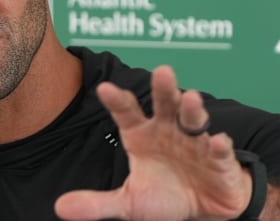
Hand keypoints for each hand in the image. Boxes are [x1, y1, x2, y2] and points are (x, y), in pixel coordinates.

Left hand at [55, 66, 251, 220]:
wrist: (203, 212)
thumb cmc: (163, 198)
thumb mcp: (128, 204)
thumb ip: (98, 203)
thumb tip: (60, 207)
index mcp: (141, 136)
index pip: (127, 113)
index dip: (117, 101)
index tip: (104, 88)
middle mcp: (168, 131)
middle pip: (165, 104)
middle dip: (164, 88)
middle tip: (162, 71)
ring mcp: (194, 142)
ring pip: (193, 120)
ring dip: (192, 109)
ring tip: (190, 98)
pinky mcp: (218, 159)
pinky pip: (219, 150)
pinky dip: (218, 145)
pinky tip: (216, 141)